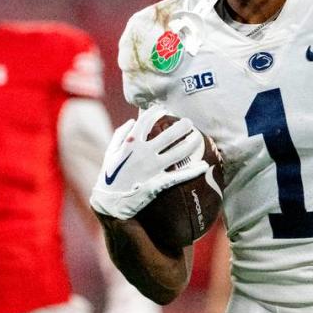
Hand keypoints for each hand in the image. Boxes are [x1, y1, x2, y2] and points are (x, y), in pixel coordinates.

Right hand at [91, 105, 207, 219]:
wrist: (109, 203)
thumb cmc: (109, 177)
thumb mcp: (110, 153)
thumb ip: (120, 134)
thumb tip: (132, 121)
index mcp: (131, 143)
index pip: (146, 121)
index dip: (156, 113)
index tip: (163, 109)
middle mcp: (143, 152)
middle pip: (168, 135)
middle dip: (181, 126)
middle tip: (189, 122)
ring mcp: (152, 168)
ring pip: (177, 152)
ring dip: (191, 143)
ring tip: (199, 137)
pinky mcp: (158, 183)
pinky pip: (179, 176)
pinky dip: (192, 171)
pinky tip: (204, 166)